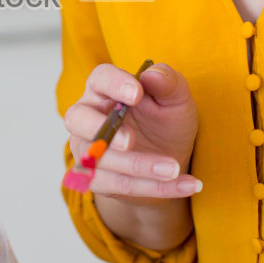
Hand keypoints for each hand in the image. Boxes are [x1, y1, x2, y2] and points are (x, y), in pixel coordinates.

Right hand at [65, 62, 199, 199]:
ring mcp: (87, 151)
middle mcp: (87, 118)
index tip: (137, 93)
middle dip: (101, 130)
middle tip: (130, 141)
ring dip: (139, 167)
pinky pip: (120, 186)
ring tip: (174, 168)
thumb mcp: (176, 100)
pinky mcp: (96, 180)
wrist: (170, 161)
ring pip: (102, 161)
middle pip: (78, 119)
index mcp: (104, 90)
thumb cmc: (166, 121)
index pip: (100, 79)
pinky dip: (154, 187)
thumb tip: (153, 75)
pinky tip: (185, 185)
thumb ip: (168, 83)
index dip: (114, 84)